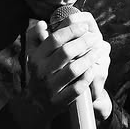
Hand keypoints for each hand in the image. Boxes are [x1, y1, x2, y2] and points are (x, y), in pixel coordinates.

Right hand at [10, 12, 111, 128]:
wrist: (33, 105)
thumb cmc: (37, 74)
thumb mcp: (31, 56)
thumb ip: (35, 38)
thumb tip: (42, 23)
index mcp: (35, 58)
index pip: (55, 40)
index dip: (72, 31)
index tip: (84, 26)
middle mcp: (42, 72)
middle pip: (66, 52)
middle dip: (84, 42)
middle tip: (95, 36)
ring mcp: (51, 88)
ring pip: (74, 70)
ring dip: (89, 58)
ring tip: (98, 50)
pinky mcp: (59, 101)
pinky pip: (78, 88)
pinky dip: (87, 77)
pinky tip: (93, 69)